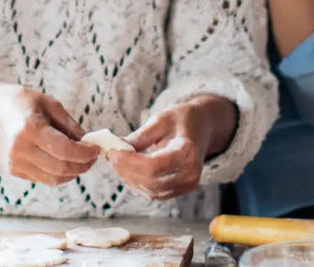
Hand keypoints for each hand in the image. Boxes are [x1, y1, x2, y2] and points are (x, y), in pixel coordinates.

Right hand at [0, 83, 99, 185]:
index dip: (85, 152)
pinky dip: (59, 174)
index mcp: (30, 128)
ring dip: (73, 172)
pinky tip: (65, 161)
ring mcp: (15, 163)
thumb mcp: (48, 103)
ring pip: (54, 178)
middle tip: (93, 156)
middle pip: (61, 168)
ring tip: (81, 160)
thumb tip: (89, 142)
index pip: (65, 150)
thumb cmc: (20, 101)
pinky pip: (43, 179)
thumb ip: (69, 124)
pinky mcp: (14, 171)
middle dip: (83, 165)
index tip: (96, 148)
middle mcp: (20, 149)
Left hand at [107, 99, 233, 200]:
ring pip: (151, 192)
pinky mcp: (180, 189)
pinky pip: (155, 193)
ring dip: (129, 179)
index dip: (129, 162)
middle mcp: (191, 174)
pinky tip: (127, 170)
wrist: (202, 126)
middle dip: (126, 171)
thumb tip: (116, 148)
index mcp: (188, 153)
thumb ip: (139, 137)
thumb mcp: (160, 120)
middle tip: (111, 156)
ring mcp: (187, 185)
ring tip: (116, 161)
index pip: (153, 166)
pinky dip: (138, 184)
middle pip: (151, 182)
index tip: (113, 152)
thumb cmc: (182, 119)